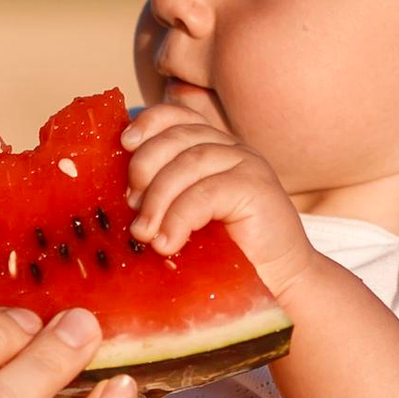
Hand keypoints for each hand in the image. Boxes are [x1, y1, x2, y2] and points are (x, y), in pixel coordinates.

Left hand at [123, 106, 319, 303]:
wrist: (276, 281)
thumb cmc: (226, 254)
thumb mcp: (186, 219)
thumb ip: (162, 198)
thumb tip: (122, 196)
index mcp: (212, 148)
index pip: (177, 116)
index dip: (148, 123)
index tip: (124, 144)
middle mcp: (231, 150)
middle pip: (177, 137)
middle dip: (144, 168)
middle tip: (131, 208)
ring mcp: (247, 165)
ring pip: (189, 163)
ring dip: (158, 200)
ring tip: (145, 235)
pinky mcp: (257, 189)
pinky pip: (206, 193)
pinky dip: (179, 218)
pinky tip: (168, 242)